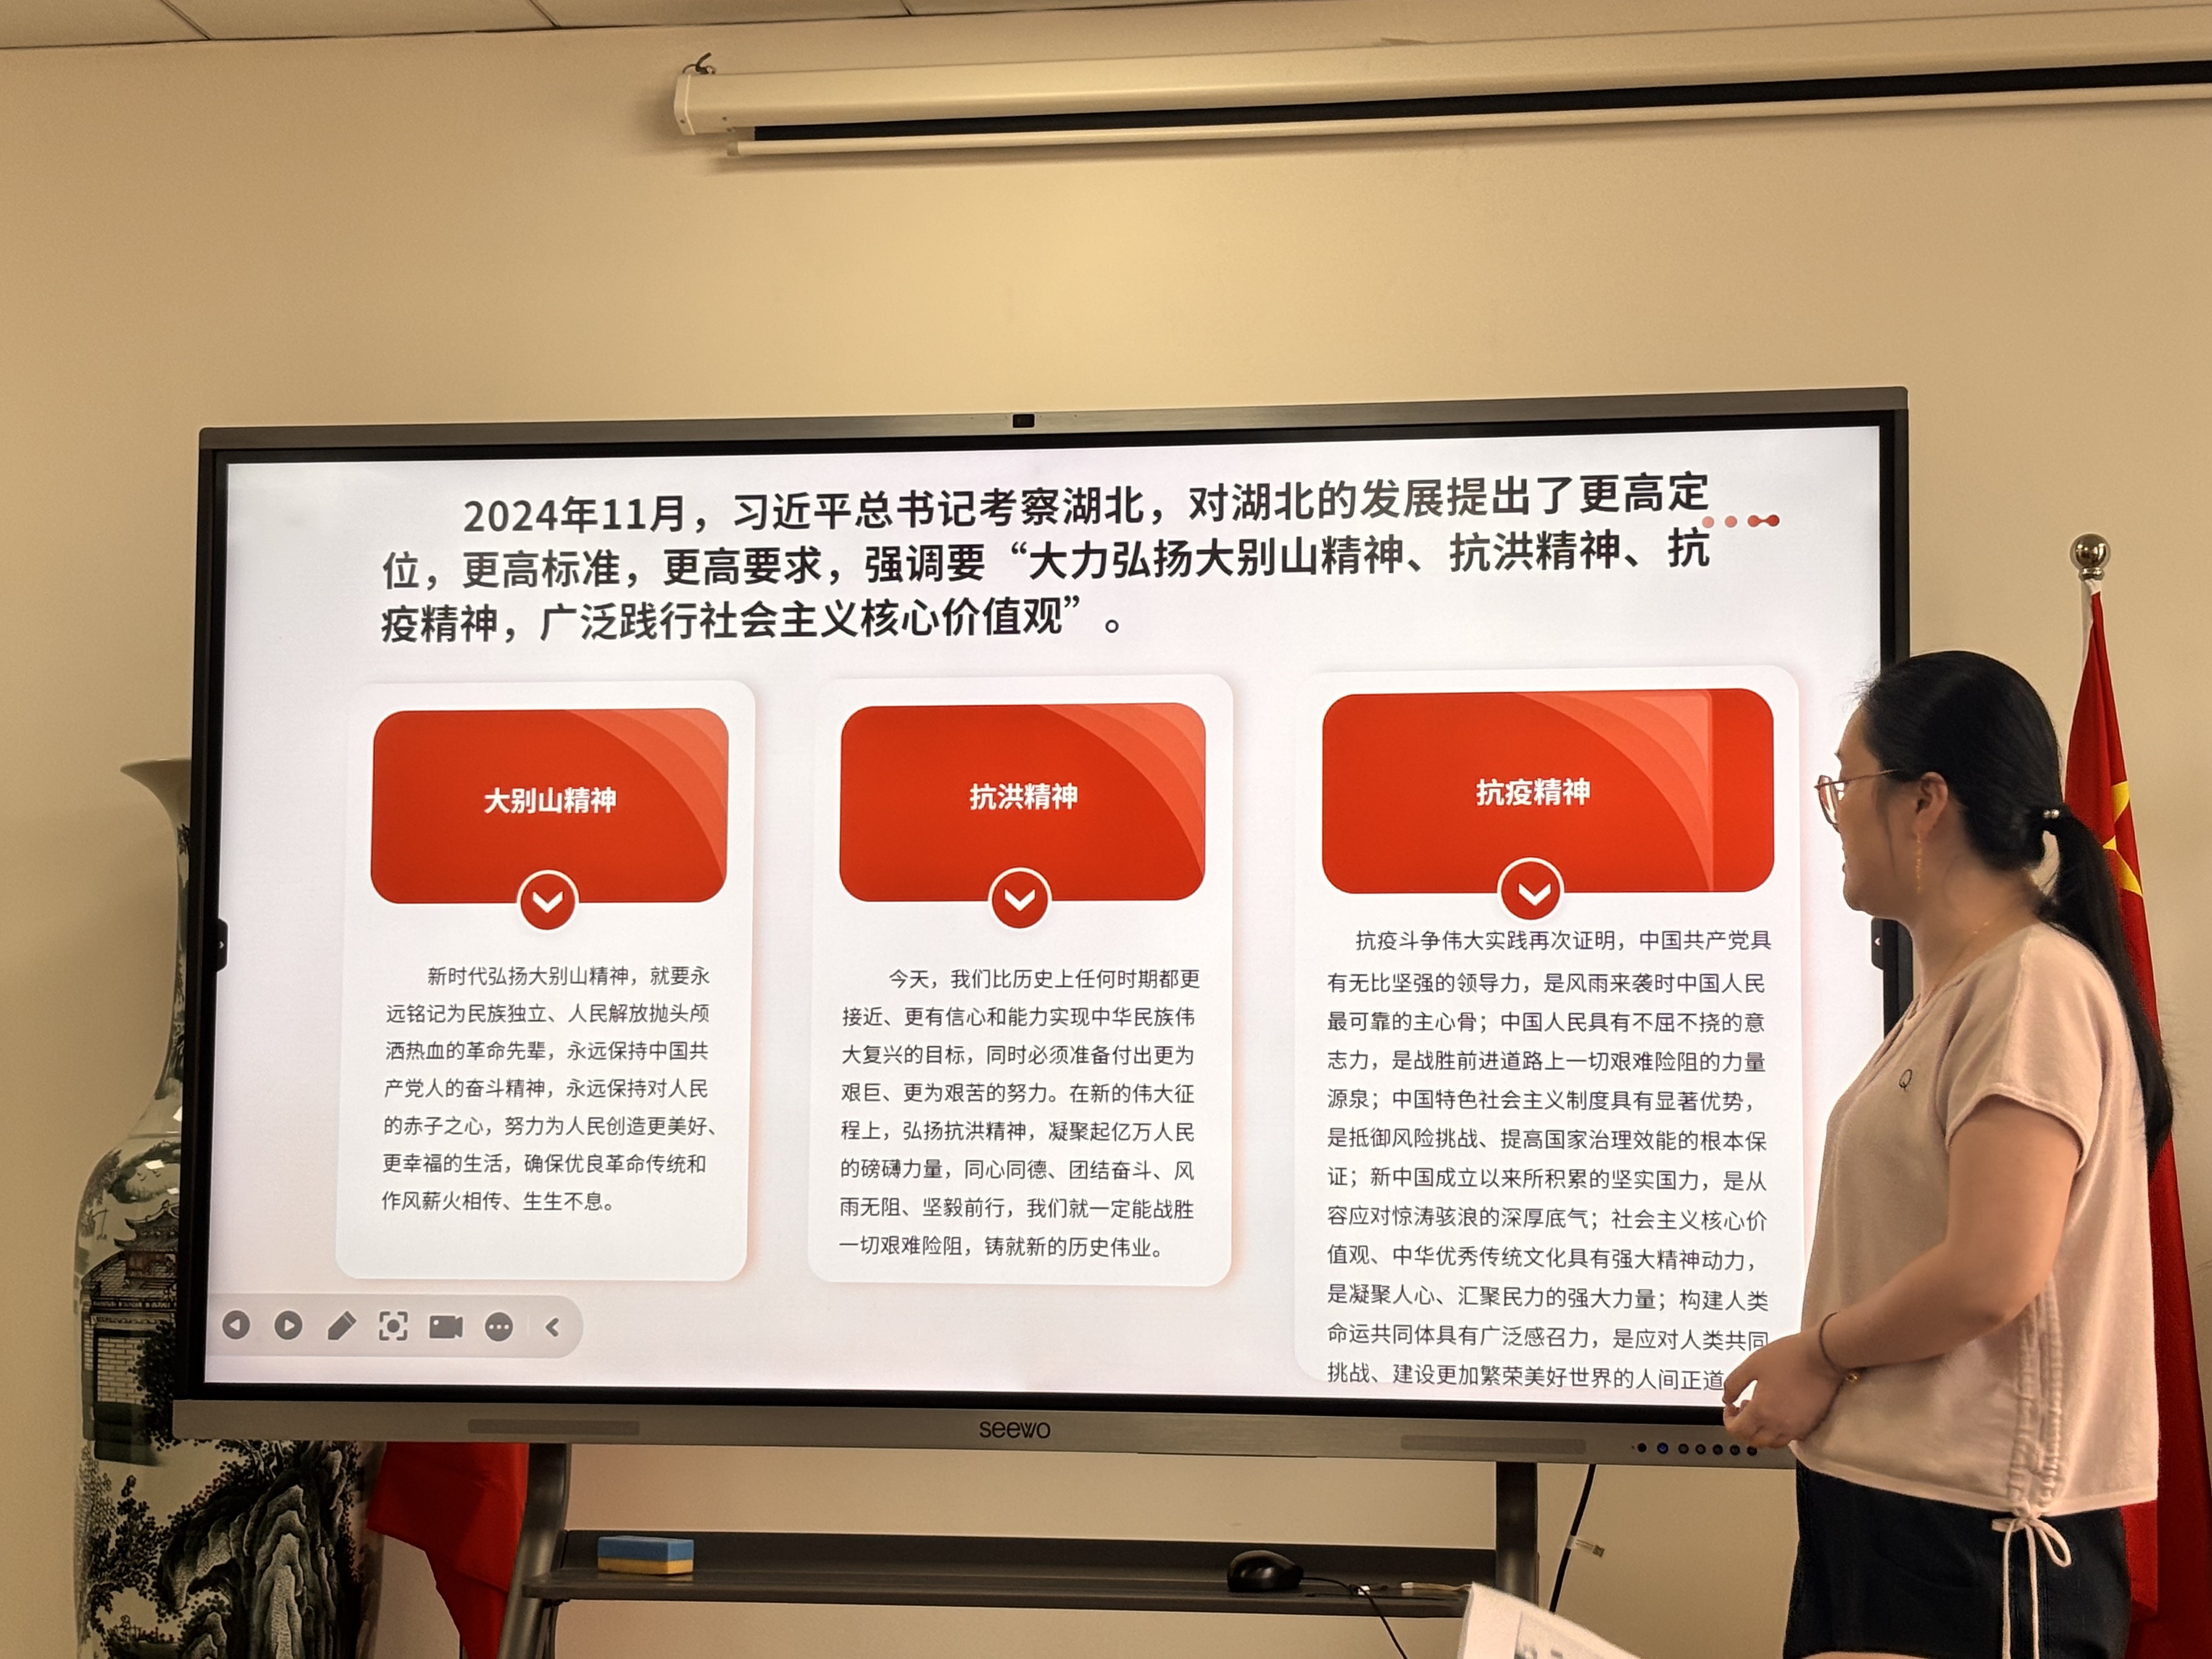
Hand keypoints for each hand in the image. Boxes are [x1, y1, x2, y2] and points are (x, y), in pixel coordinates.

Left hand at [1721, 1331, 1843, 1448]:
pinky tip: (1778, 1412)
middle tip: (1742, 1409)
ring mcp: (1797, 1427)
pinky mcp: (1811, 1424)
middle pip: (1754, 1441)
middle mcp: (1779, 1425)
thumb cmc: (1790, 1357)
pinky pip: (1790, 1438)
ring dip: (1761, 1431)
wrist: (1823, 1355)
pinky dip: (1779, 1431)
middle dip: (1743, 1427)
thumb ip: (1734, 1383)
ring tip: (1760, 1411)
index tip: (1730, 1407)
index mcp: (1762, 1411)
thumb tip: (1726, 1397)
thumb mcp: (1752, 1364)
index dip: (1728, 1420)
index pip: (1738, 1431)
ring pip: (1772, 1443)